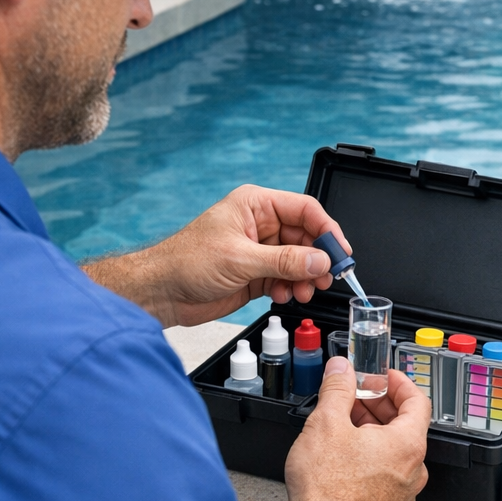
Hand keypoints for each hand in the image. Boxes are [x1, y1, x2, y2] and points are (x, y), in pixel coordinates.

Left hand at [82, 185, 349, 327]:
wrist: (161, 293)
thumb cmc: (185, 262)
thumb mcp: (240, 259)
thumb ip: (285, 261)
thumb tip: (320, 260)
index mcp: (255, 206)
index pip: (304, 210)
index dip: (327, 230)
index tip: (340, 251)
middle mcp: (261, 225)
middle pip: (306, 237)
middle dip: (317, 259)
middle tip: (327, 278)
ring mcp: (260, 251)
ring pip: (299, 261)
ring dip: (305, 277)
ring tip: (303, 291)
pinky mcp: (257, 274)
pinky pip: (287, 278)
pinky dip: (291, 288)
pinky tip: (284, 295)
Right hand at [282, 359, 429, 500]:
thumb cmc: (330, 493)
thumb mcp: (326, 424)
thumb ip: (337, 389)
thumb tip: (341, 370)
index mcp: (408, 444)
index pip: (418, 400)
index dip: (398, 382)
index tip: (382, 375)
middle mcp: (413, 469)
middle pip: (405, 425)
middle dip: (379, 405)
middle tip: (356, 394)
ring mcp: (401, 492)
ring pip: (392, 451)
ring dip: (371, 431)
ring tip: (342, 423)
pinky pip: (383, 473)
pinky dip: (367, 456)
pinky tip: (339, 454)